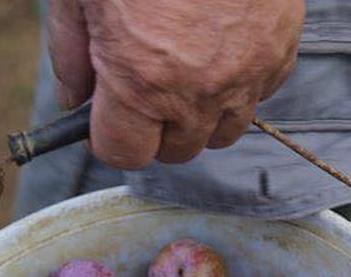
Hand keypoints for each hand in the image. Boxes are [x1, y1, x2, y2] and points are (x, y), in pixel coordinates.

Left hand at [47, 0, 304, 168]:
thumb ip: (70, 52)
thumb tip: (72, 98)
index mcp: (141, 82)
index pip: (124, 154)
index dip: (108, 137)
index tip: (104, 118)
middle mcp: (198, 92)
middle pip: (175, 151)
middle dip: (154, 129)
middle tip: (142, 87)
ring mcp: (246, 76)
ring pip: (222, 132)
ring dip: (199, 115)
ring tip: (183, 70)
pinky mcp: (280, 52)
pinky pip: (258, 95)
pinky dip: (238, 84)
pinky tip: (218, 48)